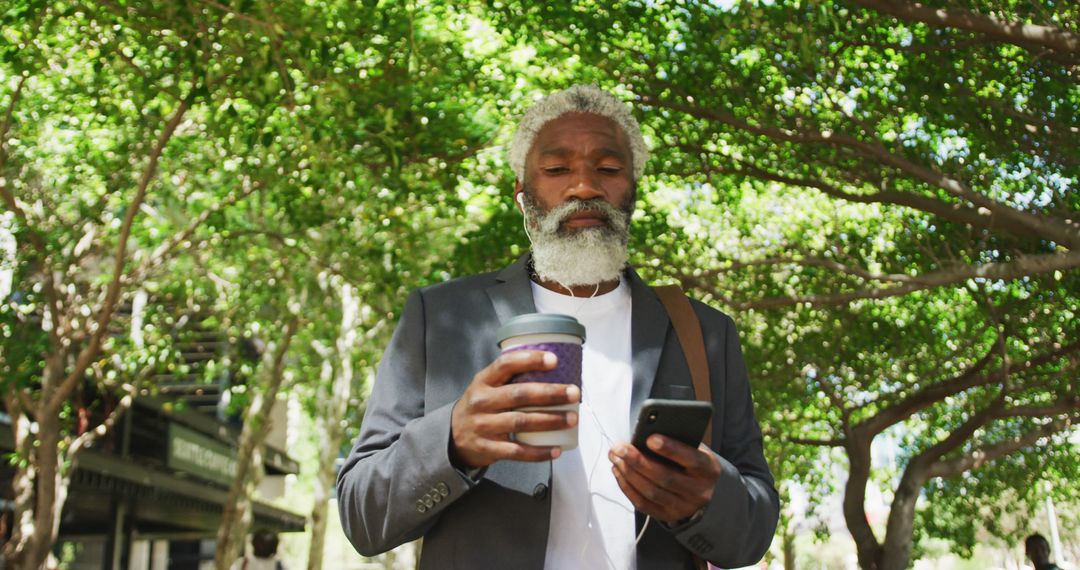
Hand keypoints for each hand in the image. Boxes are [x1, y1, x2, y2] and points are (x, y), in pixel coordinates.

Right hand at [450, 350, 580, 468]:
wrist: (453, 436)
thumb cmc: (481, 406)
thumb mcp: (486, 387)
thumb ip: (509, 378)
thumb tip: (554, 368)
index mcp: (483, 381)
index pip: (506, 364)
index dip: (530, 360)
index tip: (555, 360)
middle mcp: (481, 401)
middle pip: (519, 394)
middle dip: (550, 393)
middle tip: (574, 392)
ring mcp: (483, 426)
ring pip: (521, 422)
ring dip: (550, 420)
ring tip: (572, 418)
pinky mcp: (488, 448)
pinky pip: (517, 451)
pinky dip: (539, 452)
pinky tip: (556, 449)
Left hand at [608, 436, 721, 523]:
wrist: (707, 491)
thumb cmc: (694, 461)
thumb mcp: (695, 449)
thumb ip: (678, 441)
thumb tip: (647, 431)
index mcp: (708, 470)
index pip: (691, 459)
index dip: (670, 449)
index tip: (650, 438)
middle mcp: (698, 492)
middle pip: (665, 478)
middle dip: (638, 461)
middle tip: (619, 448)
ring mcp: (683, 507)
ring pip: (652, 492)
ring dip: (629, 473)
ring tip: (615, 457)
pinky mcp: (668, 516)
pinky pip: (643, 504)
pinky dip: (627, 487)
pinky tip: (618, 471)